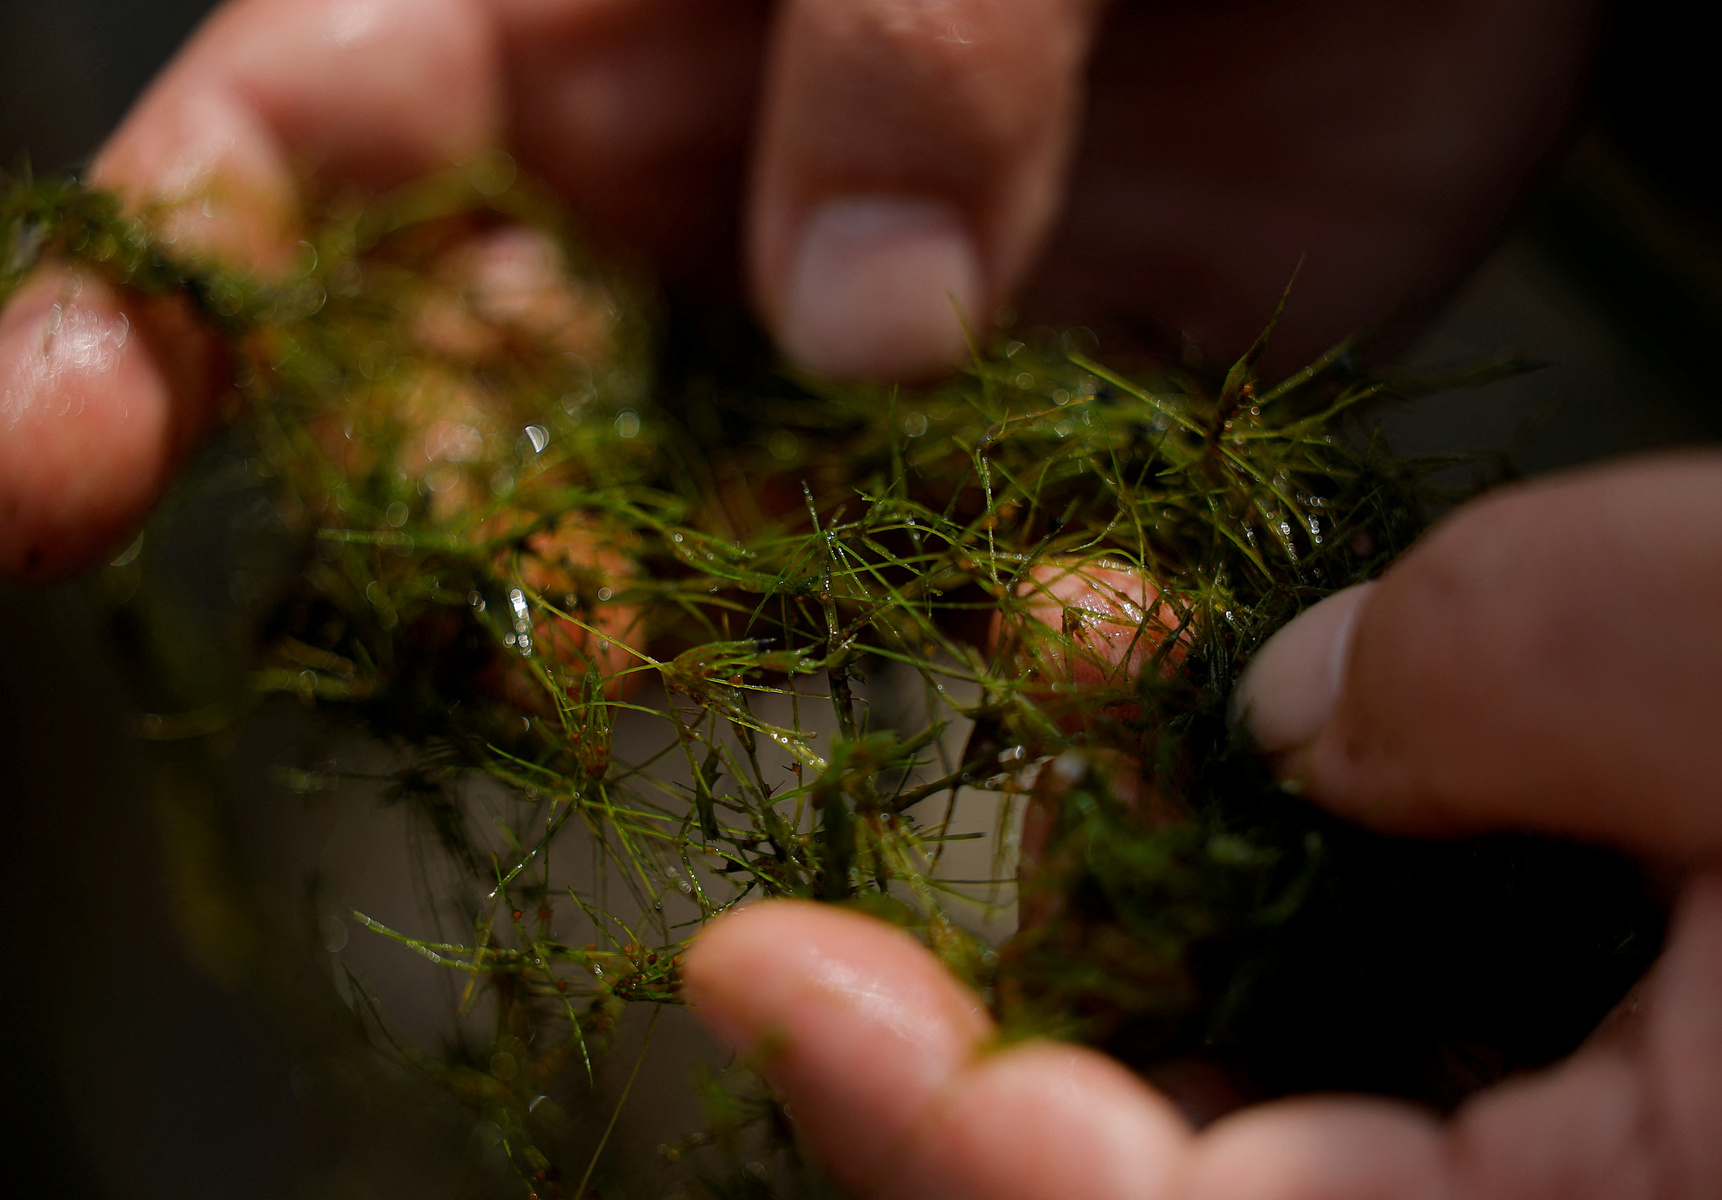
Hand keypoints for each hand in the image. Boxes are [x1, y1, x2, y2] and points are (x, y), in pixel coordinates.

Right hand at [0, 0, 1597, 579]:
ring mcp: (880, 340)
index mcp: (569, 31)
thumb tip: (859, 331)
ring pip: (732, 535)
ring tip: (725, 661)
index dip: (142, 313)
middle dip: (449, 535)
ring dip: (732, 622)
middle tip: (507, 632)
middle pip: (481, 411)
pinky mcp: (1079, 418)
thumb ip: (900, 29)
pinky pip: (1017, 569)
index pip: (288, 173)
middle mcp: (691, 210)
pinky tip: (1088, 631)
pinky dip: (1042, 626)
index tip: (38, 467)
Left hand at [686, 447, 1721, 1199]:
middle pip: (1180, 1167)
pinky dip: (1276, 855)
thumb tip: (1290, 714)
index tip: (752, 970)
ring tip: (1104, 640)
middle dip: (1034, 953)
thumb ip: (1515, 672)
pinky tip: (1239, 698)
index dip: (933, 1126)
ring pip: (1268, 1079)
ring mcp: (1583, 1138)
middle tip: (993, 718)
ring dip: (1148, 872)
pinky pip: (1378, 997)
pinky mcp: (1611, 1053)